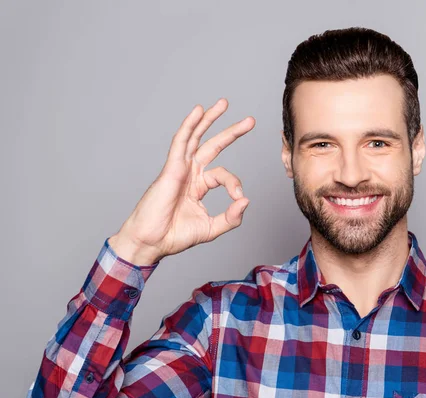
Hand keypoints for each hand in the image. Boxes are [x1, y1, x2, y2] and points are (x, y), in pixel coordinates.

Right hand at [110, 99, 253, 264]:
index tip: (239, 199)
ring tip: (224, 104)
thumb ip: (231, 217)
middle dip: (231, 132)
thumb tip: (246, 200)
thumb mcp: (211, 228)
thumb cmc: (174, 235)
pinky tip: (199, 111)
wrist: (151, 242)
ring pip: (197, 137)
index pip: (224, 175)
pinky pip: (181, 142)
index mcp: (199, 185)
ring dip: (210, 119)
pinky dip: (190, 125)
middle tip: (250, 120)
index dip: (235, 185)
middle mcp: (190, 173)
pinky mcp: (171, 169)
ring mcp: (180, 169)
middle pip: (213, 145)